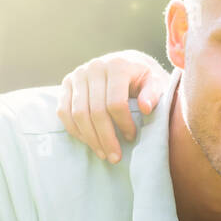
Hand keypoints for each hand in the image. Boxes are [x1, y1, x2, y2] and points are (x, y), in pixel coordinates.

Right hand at [57, 50, 171, 161]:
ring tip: (103, 154)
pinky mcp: (67, 83)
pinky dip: (75, 130)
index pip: (116, 103)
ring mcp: (78, 74)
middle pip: (96, 111)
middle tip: (115, 158)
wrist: (127, 62)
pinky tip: (89, 141)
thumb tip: (145, 107)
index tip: (131, 138)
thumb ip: (153, 94)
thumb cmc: (145, 78)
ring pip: (78, 114)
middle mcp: (94, 67)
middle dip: (106, 138)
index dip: (123, 124)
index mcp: (118, 65)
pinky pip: (64, 111)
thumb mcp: (157, 82)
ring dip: (90, 139)